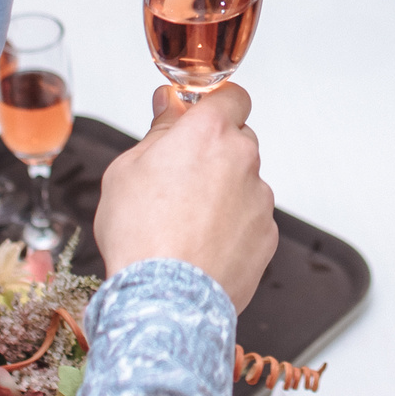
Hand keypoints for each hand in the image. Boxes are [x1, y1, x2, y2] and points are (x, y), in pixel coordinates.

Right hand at [95, 82, 278, 308]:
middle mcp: (243, 160)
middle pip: (238, 141)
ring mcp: (259, 199)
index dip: (215, 106)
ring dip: (224, 193)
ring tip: (186, 223)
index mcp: (209, 134)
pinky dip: (233, 227)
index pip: (232, 97)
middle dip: (215, 153)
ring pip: (245, 183)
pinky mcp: (267, 236)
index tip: (198, 118)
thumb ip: (158, 130)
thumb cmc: (140, 236)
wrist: (164, 298)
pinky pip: (251, 219)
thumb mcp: (126, 169)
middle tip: (179, 178)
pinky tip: (202, 245)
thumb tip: (169, 105)